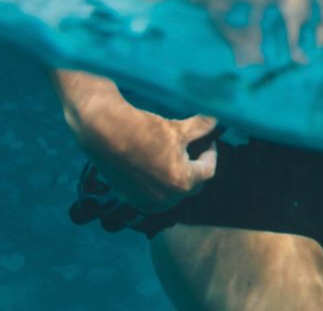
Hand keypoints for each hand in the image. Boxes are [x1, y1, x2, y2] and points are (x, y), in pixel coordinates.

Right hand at [57, 70, 218, 212]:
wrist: (104, 133)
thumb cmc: (144, 130)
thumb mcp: (179, 128)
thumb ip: (203, 127)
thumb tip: (219, 120)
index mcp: (183, 182)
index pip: (209, 170)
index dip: (211, 152)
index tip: (208, 140)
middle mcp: (166, 199)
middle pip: (193, 184)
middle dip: (195, 165)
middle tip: (194, 146)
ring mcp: (147, 202)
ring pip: (174, 192)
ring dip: (178, 176)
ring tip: (174, 155)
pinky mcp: (131, 199)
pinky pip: (154, 195)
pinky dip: (159, 183)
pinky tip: (155, 164)